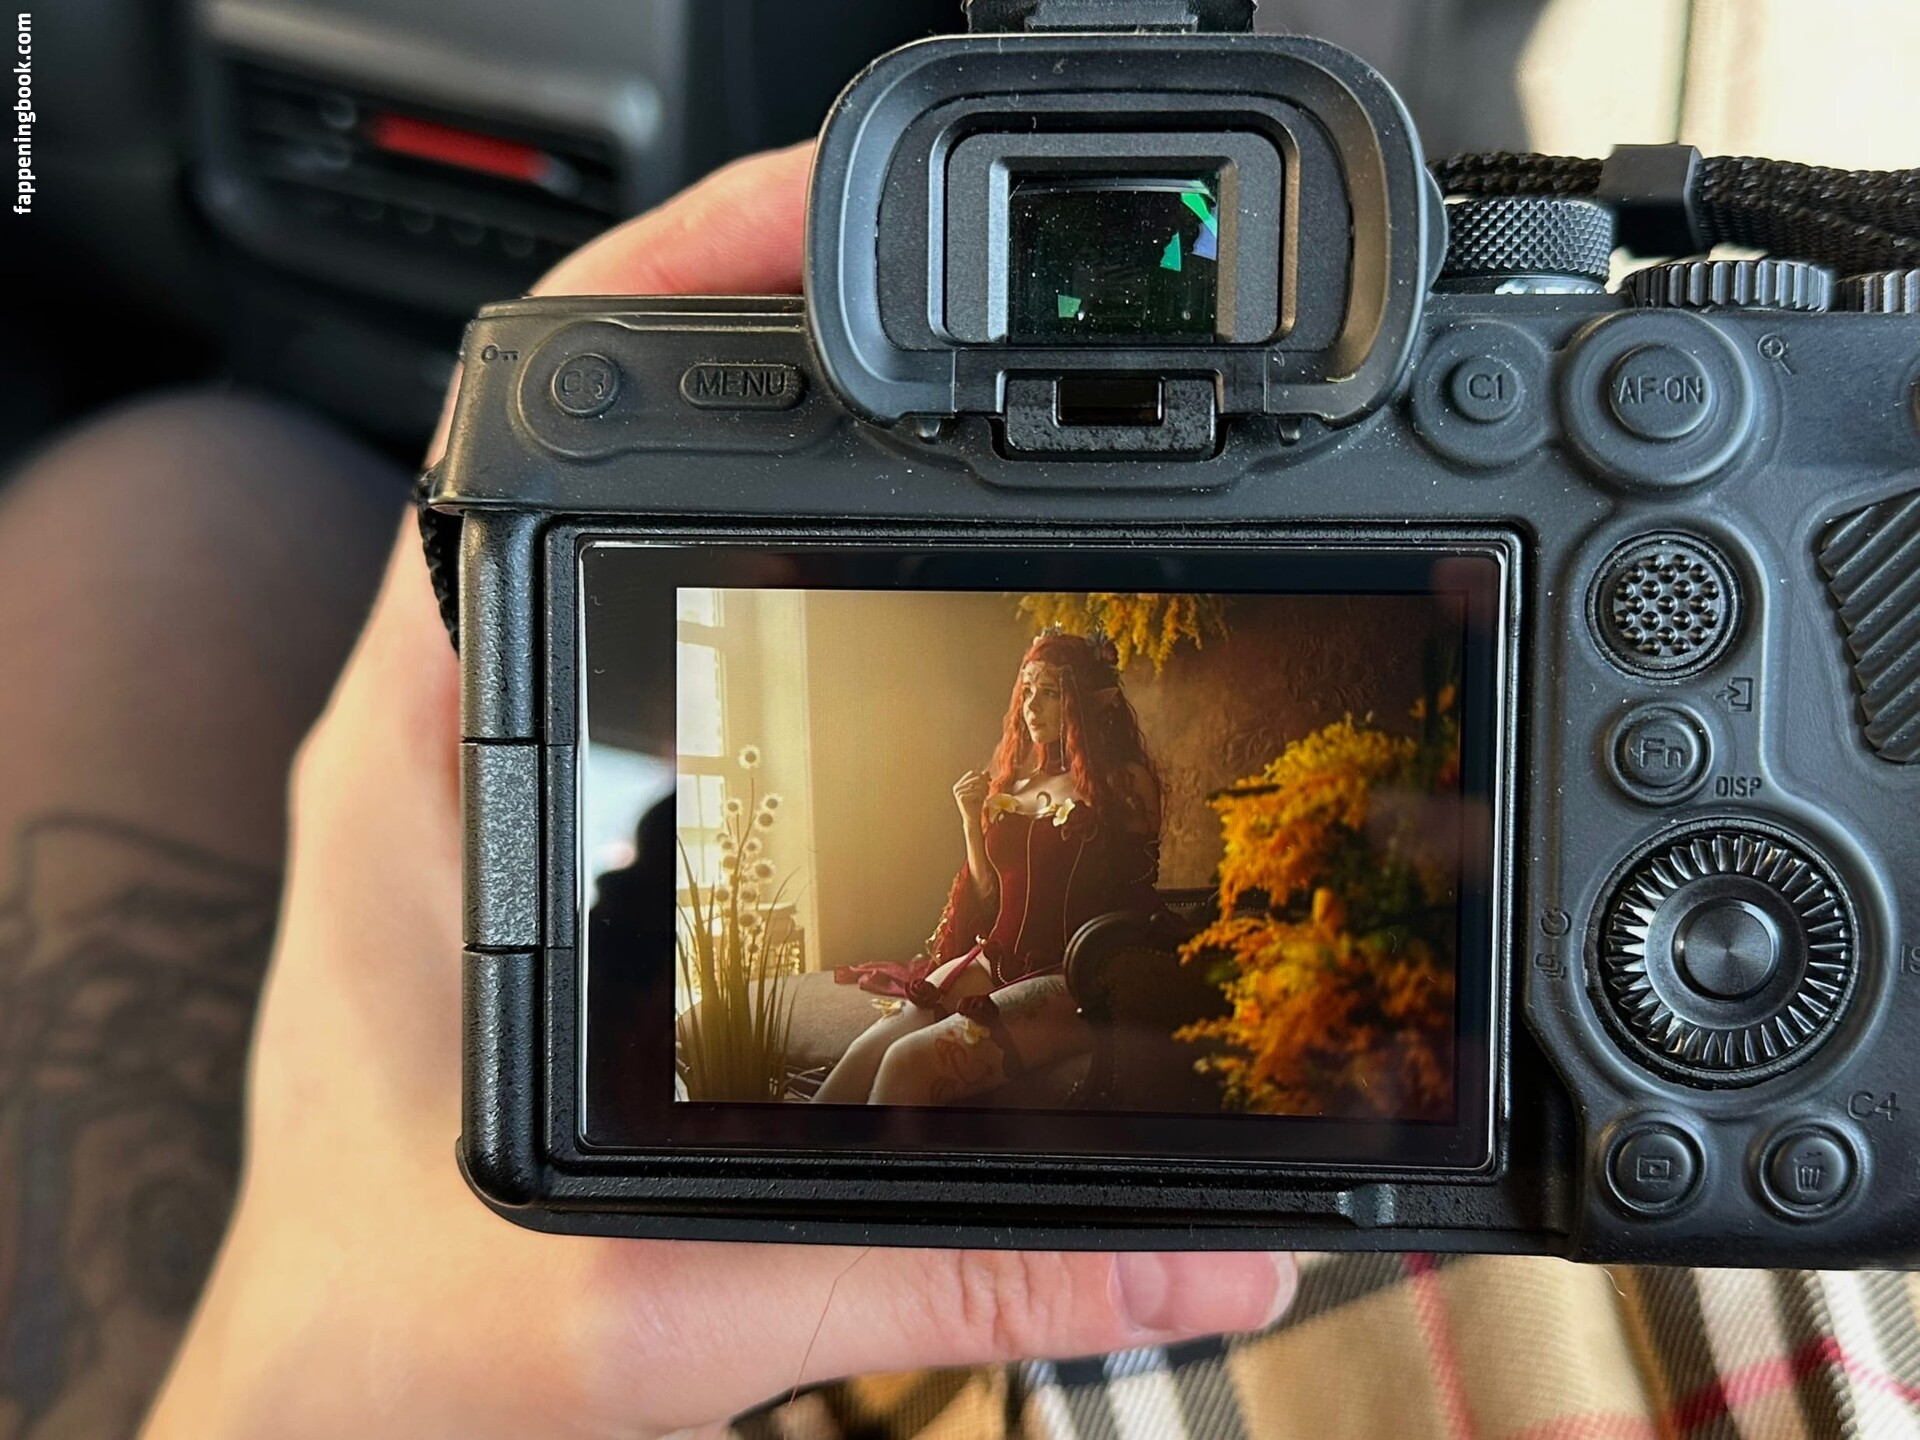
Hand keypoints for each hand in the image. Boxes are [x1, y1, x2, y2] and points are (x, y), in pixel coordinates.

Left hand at [141, 142, 1295, 1439]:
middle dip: (746, 340)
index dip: (672, 297)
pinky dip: (743, 573)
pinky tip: (853, 599)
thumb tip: (1194, 1237)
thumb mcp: (679, 1309)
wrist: (332, 1386)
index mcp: (426, 773)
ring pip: (613, 529)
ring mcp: (486, 760)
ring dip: (745, 452)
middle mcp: (444, 736)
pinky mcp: (534, 810)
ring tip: (907, 406)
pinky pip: (635, 624)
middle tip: (914, 298)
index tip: (816, 234)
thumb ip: (944, 1272)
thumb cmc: (410, 1325)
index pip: (523, 442)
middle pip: (587, 447)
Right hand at [953, 768, 991, 824]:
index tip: (989, 782)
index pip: (973, 773)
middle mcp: (957, 787)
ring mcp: (958, 792)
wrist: (973, 818)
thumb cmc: (976, 804)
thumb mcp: (981, 790)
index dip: (982, 776)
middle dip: (984, 785)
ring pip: (978, 785)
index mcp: (959, 784)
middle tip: (986, 792)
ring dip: (983, 792)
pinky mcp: (962, 797)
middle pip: (976, 778)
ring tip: (982, 798)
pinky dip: (981, 797)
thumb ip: (983, 780)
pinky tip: (978, 801)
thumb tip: (986, 771)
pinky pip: (977, 792)